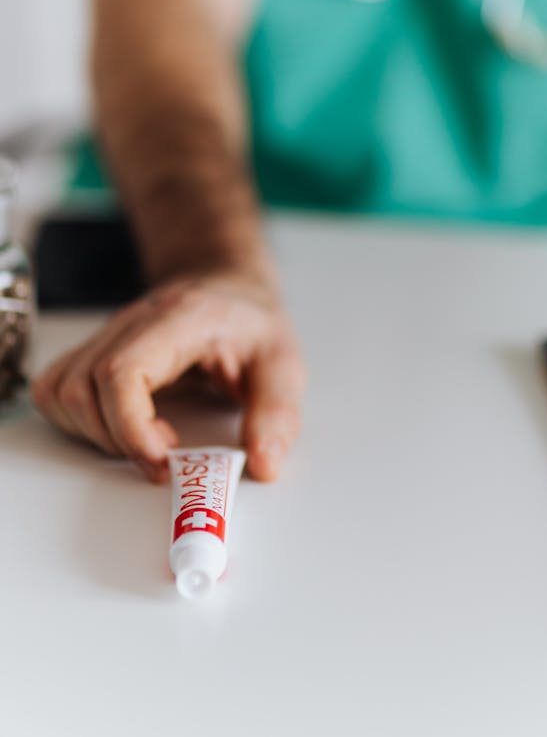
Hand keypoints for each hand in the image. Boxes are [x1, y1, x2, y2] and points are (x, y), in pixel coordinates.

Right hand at [31, 272, 305, 481]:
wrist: (229, 288)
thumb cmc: (251, 323)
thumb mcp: (283, 364)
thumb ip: (276, 413)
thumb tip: (263, 464)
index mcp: (180, 319)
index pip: (122, 371)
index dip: (130, 426)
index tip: (161, 461)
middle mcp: (133, 322)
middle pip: (84, 387)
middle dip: (117, 440)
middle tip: (165, 457)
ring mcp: (108, 334)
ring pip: (62, 390)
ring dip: (94, 434)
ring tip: (146, 442)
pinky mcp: (95, 350)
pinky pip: (55, 388)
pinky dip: (75, 420)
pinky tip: (120, 429)